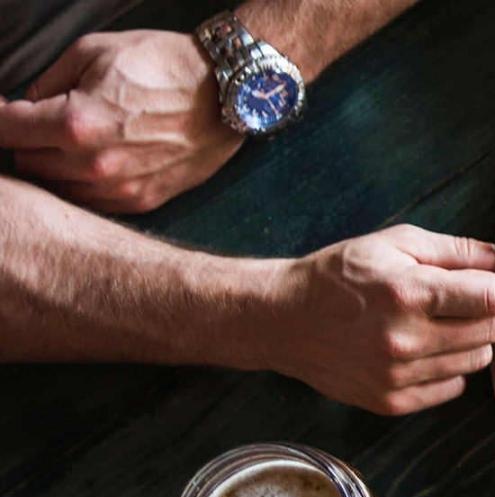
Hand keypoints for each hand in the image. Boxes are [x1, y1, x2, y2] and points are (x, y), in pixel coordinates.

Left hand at [0, 31, 241, 212]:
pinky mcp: (141, 201)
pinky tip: (98, 161)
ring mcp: (118, 188)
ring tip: (74, 144)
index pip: (4, 130)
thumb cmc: (164, 65)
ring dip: (54, 166)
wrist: (229, 92)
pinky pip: (90, 202)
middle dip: (27, 141)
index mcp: (74, 122)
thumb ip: (48, 81)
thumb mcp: (94, 51)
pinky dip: (84, 184)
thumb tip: (27, 106)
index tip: (4, 112)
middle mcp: (92, 164)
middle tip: (44, 124)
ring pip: (54, 188)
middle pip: (24, 163)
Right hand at [259, 226, 494, 415]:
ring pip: (476, 362)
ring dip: (473, 340)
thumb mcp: (397, 244)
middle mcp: (406, 340)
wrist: (283, 319)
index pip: (490, 297)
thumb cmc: (341, 274)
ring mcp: (399, 376)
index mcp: (408, 294)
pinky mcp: (392, 402)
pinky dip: (451, 366)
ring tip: (442, 321)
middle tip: (477, 297)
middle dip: (494, 310)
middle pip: (490, 331)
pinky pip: (453, 387)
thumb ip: (459, 252)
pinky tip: (426, 347)